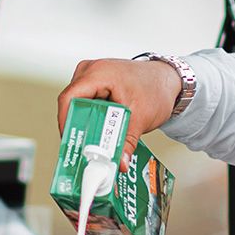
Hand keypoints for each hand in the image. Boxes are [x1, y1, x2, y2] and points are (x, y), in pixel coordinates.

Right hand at [57, 58, 181, 170]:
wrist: (167, 80)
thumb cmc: (156, 88)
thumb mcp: (141, 118)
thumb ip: (127, 142)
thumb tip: (119, 163)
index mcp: (99, 73)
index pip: (70, 98)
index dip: (66, 122)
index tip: (71, 141)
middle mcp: (90, 71)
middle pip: (71, 104)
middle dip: (76, 129)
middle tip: (82, 150)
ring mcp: (90, 77)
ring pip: (76, 106)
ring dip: (82, 126)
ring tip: (90, 146)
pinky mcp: (93, 85)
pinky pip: (83, 104)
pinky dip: (89, 120)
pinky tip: (96, 135)